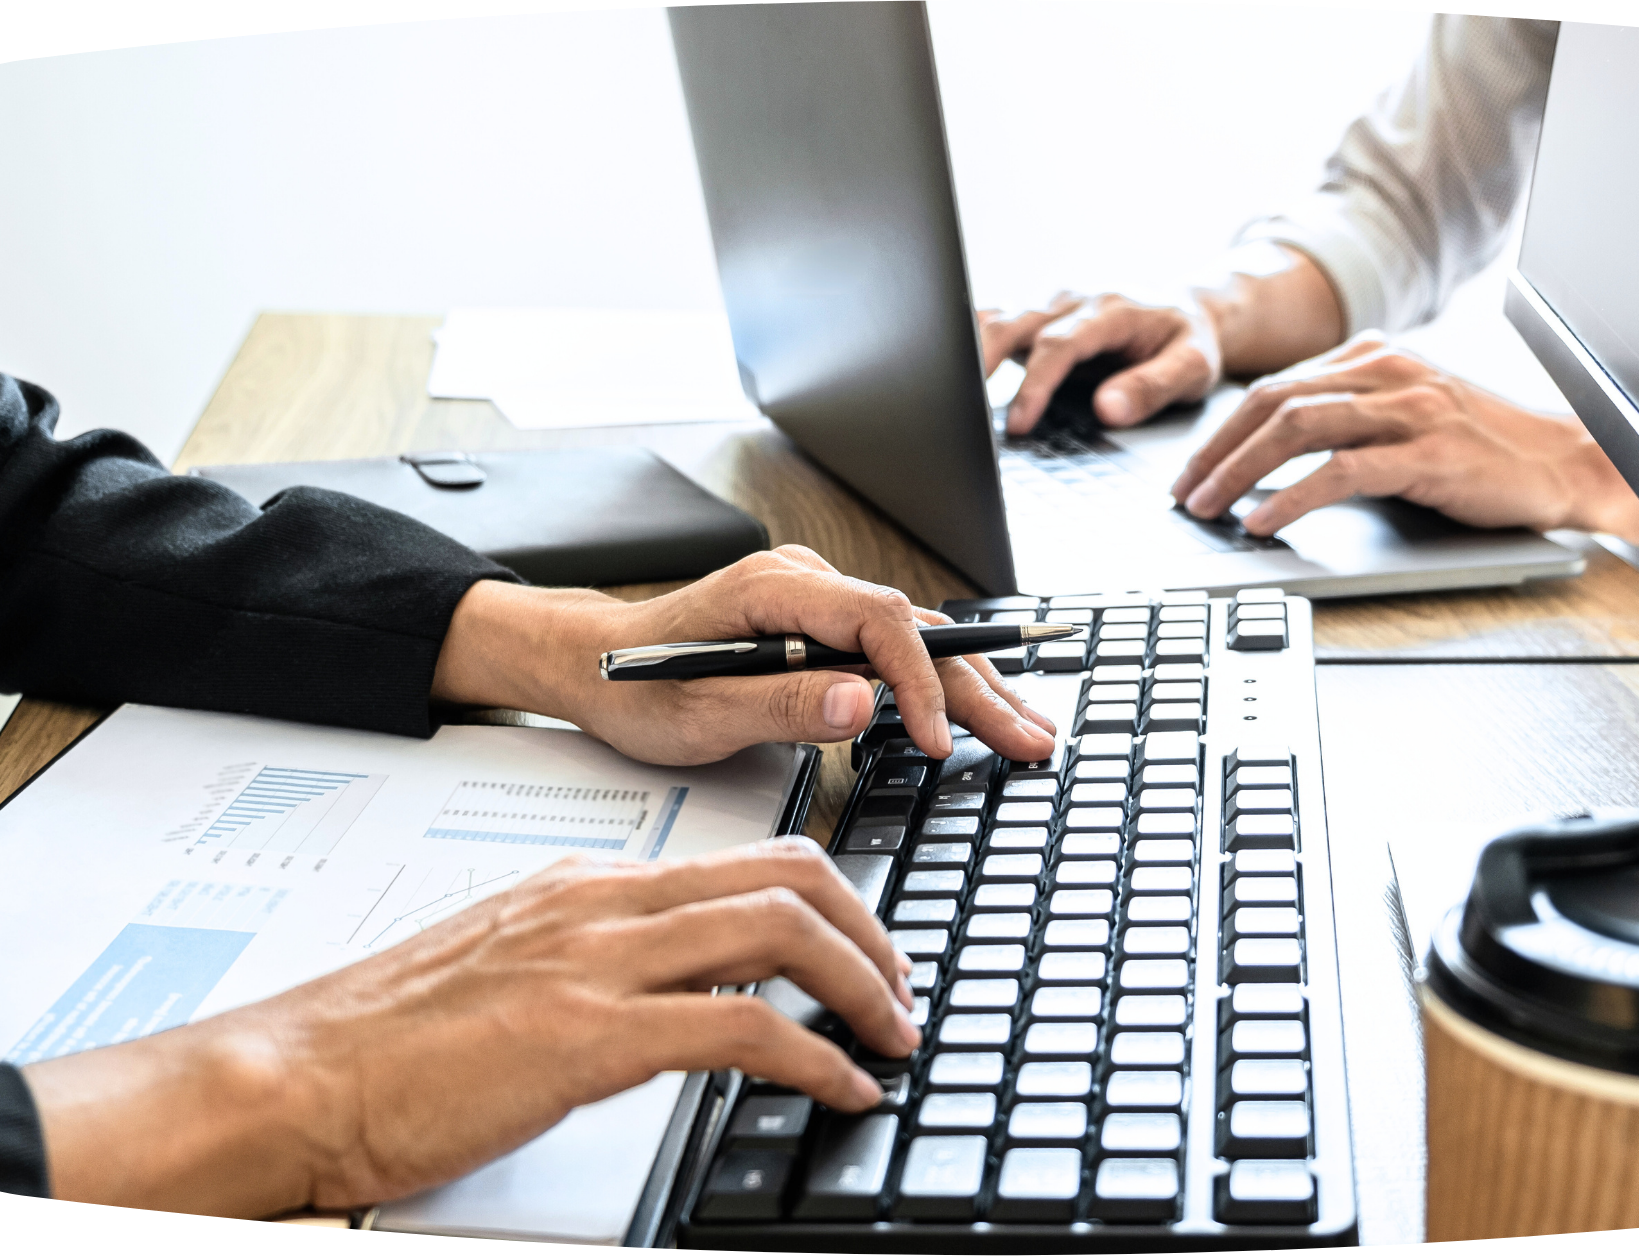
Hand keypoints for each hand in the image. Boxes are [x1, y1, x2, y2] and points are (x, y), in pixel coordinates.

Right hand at [25, 840, 920, 1214]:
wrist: (292, 1078)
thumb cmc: (381, 1040)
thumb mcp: (505, 969)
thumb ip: (590, 963)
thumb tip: (667, 991)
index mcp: (587, 885)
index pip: (743, 863)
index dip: (826, 902)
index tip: (864, 950)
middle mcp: (605, 906)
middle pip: (787, 879)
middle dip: (868, 932)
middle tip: (902, 991)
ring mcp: (600, 963)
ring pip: (782, 935)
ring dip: (864, 988)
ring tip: (893, 1038)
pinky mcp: (592, 1036)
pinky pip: (745, 1031)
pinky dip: (817, 1060)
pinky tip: (844, 1091)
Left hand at [431, 545, 1059, 765]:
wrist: (588, 664)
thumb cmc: (632, 685)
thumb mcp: (695, 709)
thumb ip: (780, 705)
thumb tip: (862, 701)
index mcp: (777, 590)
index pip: (879, 621)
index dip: (920, 680)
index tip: (940, 740)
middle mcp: (806, 586)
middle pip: (914, 630)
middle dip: (978, 688)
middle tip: (1032, 739)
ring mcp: (817, 606)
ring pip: (914, 641)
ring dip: (971, 688)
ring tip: (1027, 731)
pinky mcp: (819, 632)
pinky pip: (893, 652)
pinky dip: (938, 687)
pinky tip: (976, 712)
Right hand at [977, 242, 1346, 434]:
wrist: (1190, 311)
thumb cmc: (1189, 342)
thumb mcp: (1192, 368)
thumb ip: (1151, 387)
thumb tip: (1107, 409)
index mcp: (1112, 309)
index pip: (1061, 344)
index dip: (1036, 384)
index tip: (1020, 423)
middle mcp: (1074, 300)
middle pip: (1015, 321)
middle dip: (982, 359)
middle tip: (957, 403)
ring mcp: (1053, 306)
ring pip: (998, 316)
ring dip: (968, 349)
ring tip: (943, 390)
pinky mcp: (1040, 317)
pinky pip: (997, 322)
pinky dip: (970, 342)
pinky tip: (948, 372)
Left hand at [1170, 336, 1638, 549]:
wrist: (1571, 461)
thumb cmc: (1491, 450)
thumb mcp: (1414, 415)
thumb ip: (1356, 415)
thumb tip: (1280, 448)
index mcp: (1377, 357)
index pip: (1277, 386)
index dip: (1224, 429)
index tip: (1193, 467)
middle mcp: (1387, 371)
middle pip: (1273, 401)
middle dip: (1216, 449)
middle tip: (1183, 491)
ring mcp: (1409, 408)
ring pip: (1296, 428)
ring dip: (1238, 472)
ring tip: (1207, 508)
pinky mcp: (1427, 452)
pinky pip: (1340, 471)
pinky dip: (1290, 498)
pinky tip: (1263, 522)